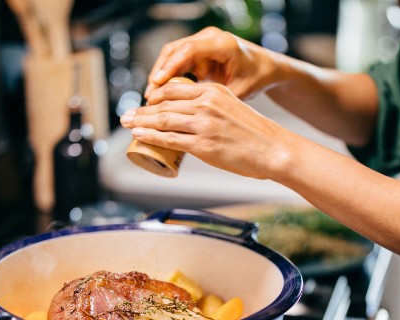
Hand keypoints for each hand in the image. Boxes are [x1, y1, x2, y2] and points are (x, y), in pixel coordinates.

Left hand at [122, 80, 292, 179]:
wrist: (273, 149)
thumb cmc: (255, 134)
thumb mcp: (232, 108)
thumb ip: (213, 107)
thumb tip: (193, 118)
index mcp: (213, 91)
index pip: (174, 89)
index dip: (154, 96)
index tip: (144, 104)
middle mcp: (206, 103)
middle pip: (164, 104)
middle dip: (141, 110)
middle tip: (126, 116)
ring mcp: (203, 124)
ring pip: (163, 120)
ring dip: (140, 123)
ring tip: (128, 125)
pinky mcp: (203, 145)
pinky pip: (170, 140)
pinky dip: (151, 137)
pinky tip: (139, 136)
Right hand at [145, 26, 278, 99]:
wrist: (266, 67)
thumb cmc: (256, 78)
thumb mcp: (240, 92)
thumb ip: (217, 100)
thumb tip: (191, 114)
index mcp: (221, 44)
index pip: (188, 51)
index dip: (170, 68)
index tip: (156, 84)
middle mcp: (209, 39)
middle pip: (174, 51)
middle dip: (159, 74)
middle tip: (150, 96)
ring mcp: (202, 44)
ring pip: (172, 56)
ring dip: (161, 76)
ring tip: (152, 99)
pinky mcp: (198, 52)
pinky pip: (177, 63)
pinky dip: (169, 78)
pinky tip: (162, 96)